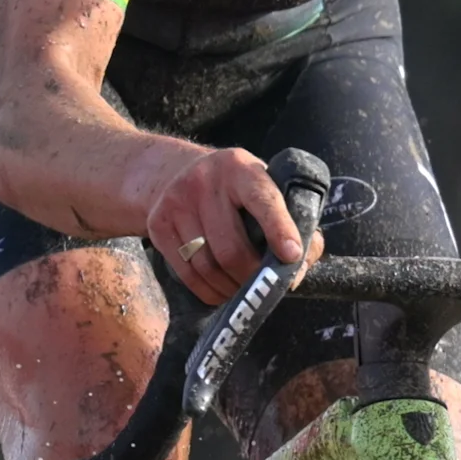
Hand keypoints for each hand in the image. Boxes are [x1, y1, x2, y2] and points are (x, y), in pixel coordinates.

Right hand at [137, 143, 318, 304]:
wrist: (172, 173)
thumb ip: (292, 219)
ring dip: (230, 289)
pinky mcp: (157, 225)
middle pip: (231, 248)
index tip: (292, 256)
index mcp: (240, 168)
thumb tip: (302, 262)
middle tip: (263, 286)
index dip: (279, 229)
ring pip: (208, 266)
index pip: (263, 199)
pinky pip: (187, 274)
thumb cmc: (233, 190)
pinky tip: (220, 289)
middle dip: (252, 277)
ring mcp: (176, 202)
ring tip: (242, 289)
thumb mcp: (262, 186)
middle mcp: (205, 181)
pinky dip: (208, 291)